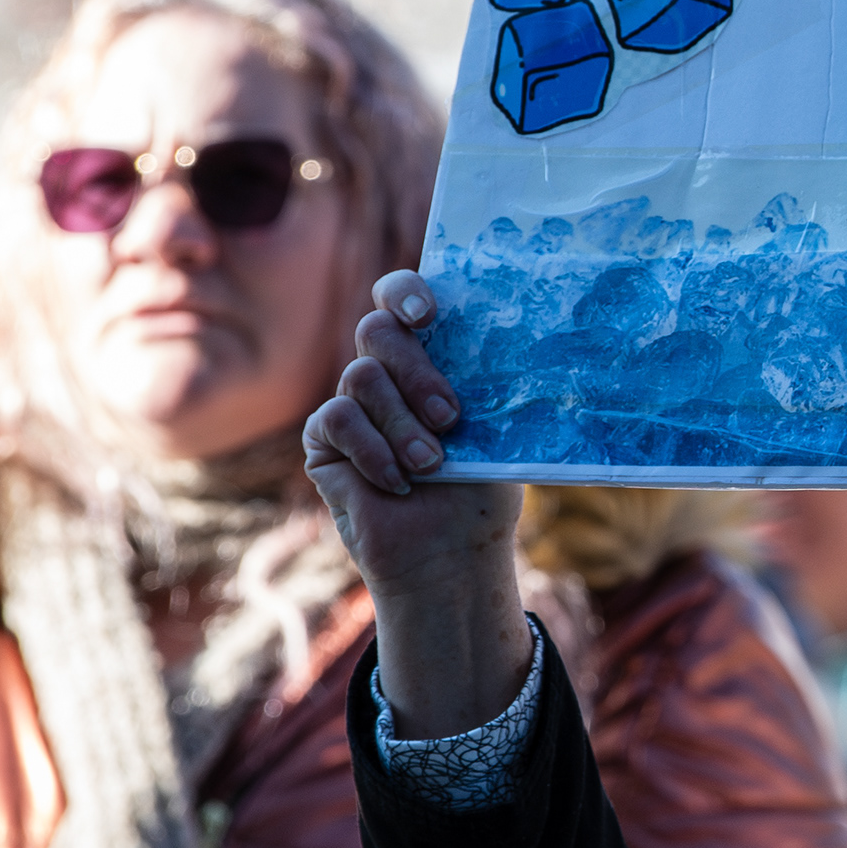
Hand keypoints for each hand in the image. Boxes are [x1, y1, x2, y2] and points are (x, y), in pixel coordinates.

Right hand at [303, 274, 529, 740]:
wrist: (450, 556)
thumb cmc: (480, 492)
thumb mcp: (496, 432)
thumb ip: (488, 383)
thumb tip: (522, 341)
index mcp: (430, 360)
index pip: (403, 301)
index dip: (406, 291)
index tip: (429, 313)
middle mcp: (387, 375)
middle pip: (377, 330)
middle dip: (417, 369)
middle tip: (451, 416)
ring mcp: (352, 404)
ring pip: (361, 375)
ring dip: (403, 423)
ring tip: (432, 464)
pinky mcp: (325, 440)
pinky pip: (339, 418)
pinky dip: (374, 450)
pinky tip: (398, 481)